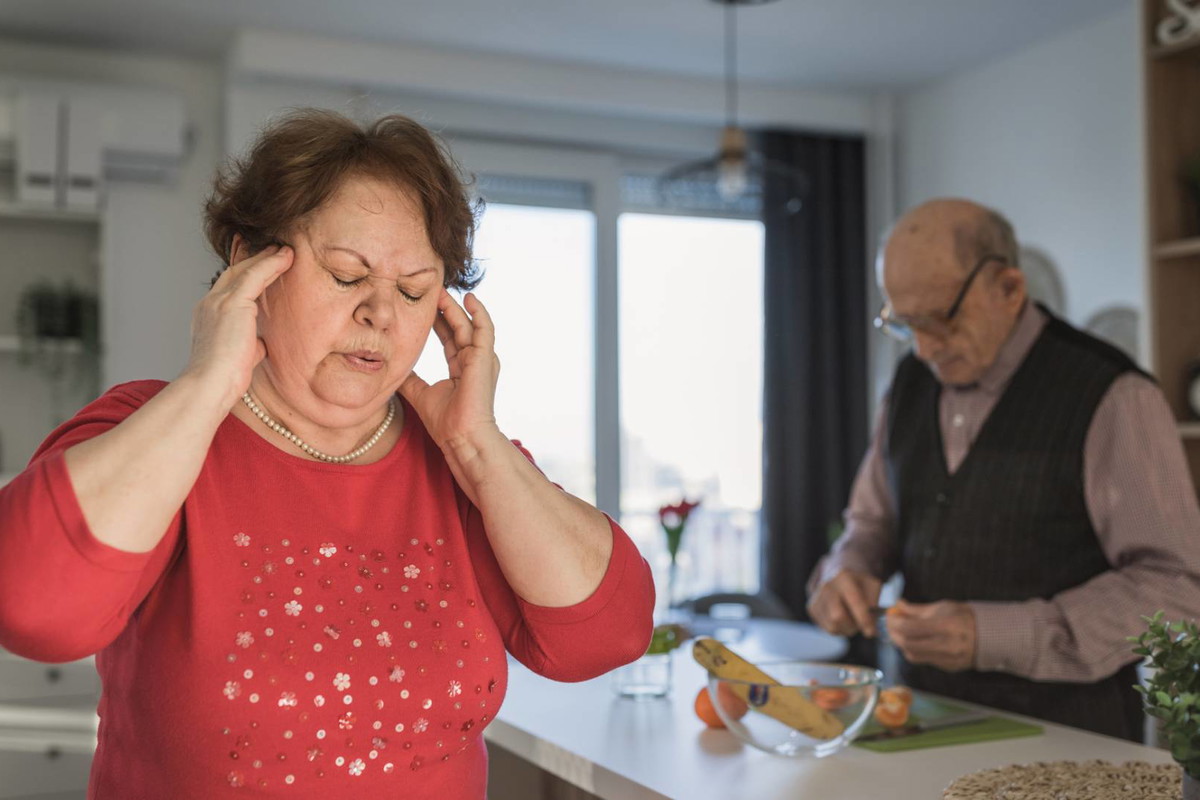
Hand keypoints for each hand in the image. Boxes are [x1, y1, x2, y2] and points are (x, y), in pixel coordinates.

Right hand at [183, 244, 292, 406]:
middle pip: (234, 272)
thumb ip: (249, 344)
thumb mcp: (239, 356)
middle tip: (273, 246)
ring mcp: (219, 301)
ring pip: (246, 270)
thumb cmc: (224, 378)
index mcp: (208, 316)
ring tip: (285, 249)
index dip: (242, 272)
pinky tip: (287, 257)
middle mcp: (210, 304)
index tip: (255, 261)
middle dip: (254, 258)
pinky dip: (272, 264)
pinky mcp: (233, 303)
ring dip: (267, 258)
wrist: (210, 384)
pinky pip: (256, 275)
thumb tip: (261, 344)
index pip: (227, 287)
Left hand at [400, 290, 500, 450]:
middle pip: (457, 328)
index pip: (449, 338)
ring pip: (468, 325)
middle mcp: (473, 361)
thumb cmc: (445, 422)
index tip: (423, 307)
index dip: (437, 322)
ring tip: (441, 290)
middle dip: (444, 309)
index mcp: (461, 368)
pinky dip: (479, 312)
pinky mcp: (486, 357)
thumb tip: (393, 367)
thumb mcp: (419, 393)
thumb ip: (409, 378)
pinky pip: (484, 328)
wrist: (461, 437)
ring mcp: (481, 359)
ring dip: (455, 307)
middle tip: (430, 291)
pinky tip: (469, 298)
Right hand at [807, 569, 881, 637]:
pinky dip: (839, 628)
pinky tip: (843, 618)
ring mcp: (816, 597)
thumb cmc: (858, 582)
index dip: (864, 619)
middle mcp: (826, 586)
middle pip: (837, 617)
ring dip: (846, 629)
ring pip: (832, 626)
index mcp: (843, 577)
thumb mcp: (872, 585)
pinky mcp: (812, 608)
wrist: (837, 573)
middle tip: (862, 625)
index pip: (854, 602)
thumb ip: (874, 602)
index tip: (871, 632)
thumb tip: (871, 623)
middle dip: (853, 626)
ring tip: (853, 619)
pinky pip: (827, 628)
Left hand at [885, 599, 976, 671]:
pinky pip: (923, 661)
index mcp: (945, 626)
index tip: (890, 616)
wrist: (990, 636)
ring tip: (900, 633)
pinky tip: (912, 642)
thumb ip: (917, 609)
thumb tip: (897, 605)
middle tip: (890, 625)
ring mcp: (947, 659)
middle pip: (908, 644)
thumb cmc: (964, 617)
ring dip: (901, 644)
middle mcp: (946, 645)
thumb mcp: (943, 607)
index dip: (895, 623)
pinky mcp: (947, 667)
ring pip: (913, 656)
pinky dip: (913, 651)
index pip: (910, 629)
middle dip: (894, 634)